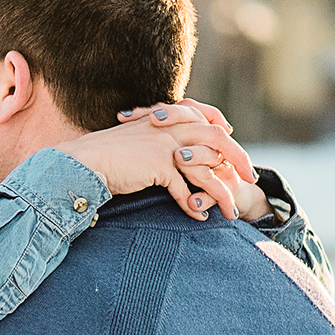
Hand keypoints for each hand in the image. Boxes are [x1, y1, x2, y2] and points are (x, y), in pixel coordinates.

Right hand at [54, 103, 263, 221]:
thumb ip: (155, 139)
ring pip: (207, 169)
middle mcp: (170, 127)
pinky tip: (200, 217)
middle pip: (218, 139)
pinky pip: (185, 189)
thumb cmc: (105, 154)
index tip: (233, 146)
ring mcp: (167, 145)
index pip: (207, 118)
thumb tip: (169, 151)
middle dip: (238, 160)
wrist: (84, 160)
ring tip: (231, 212)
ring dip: (222, 192)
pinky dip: (194, 206)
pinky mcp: (160, 165)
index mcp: (166, 117)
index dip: (223, 132)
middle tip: (251, 178)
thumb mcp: (135, 139)